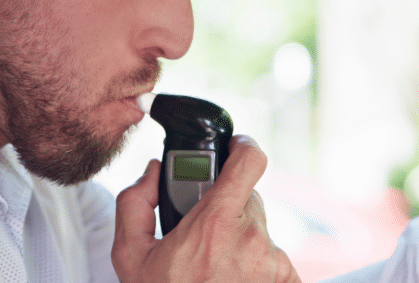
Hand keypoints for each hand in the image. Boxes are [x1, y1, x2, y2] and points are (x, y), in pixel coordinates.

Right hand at [112, 135, 300, 281]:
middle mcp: (252, 239)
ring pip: (260, 231)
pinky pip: (275, 258)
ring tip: (215, 270)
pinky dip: (257, 266)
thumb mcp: (130, 256)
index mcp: (215, 224)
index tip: (235, 149)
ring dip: (241, 242)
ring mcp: (274, 262)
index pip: (250, 161)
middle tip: (203, 236)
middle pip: (248, 199)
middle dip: (227, 209)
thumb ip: (135, 203)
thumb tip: (153, 172)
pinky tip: (232, 282)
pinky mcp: (287, 281)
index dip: (244, 149)